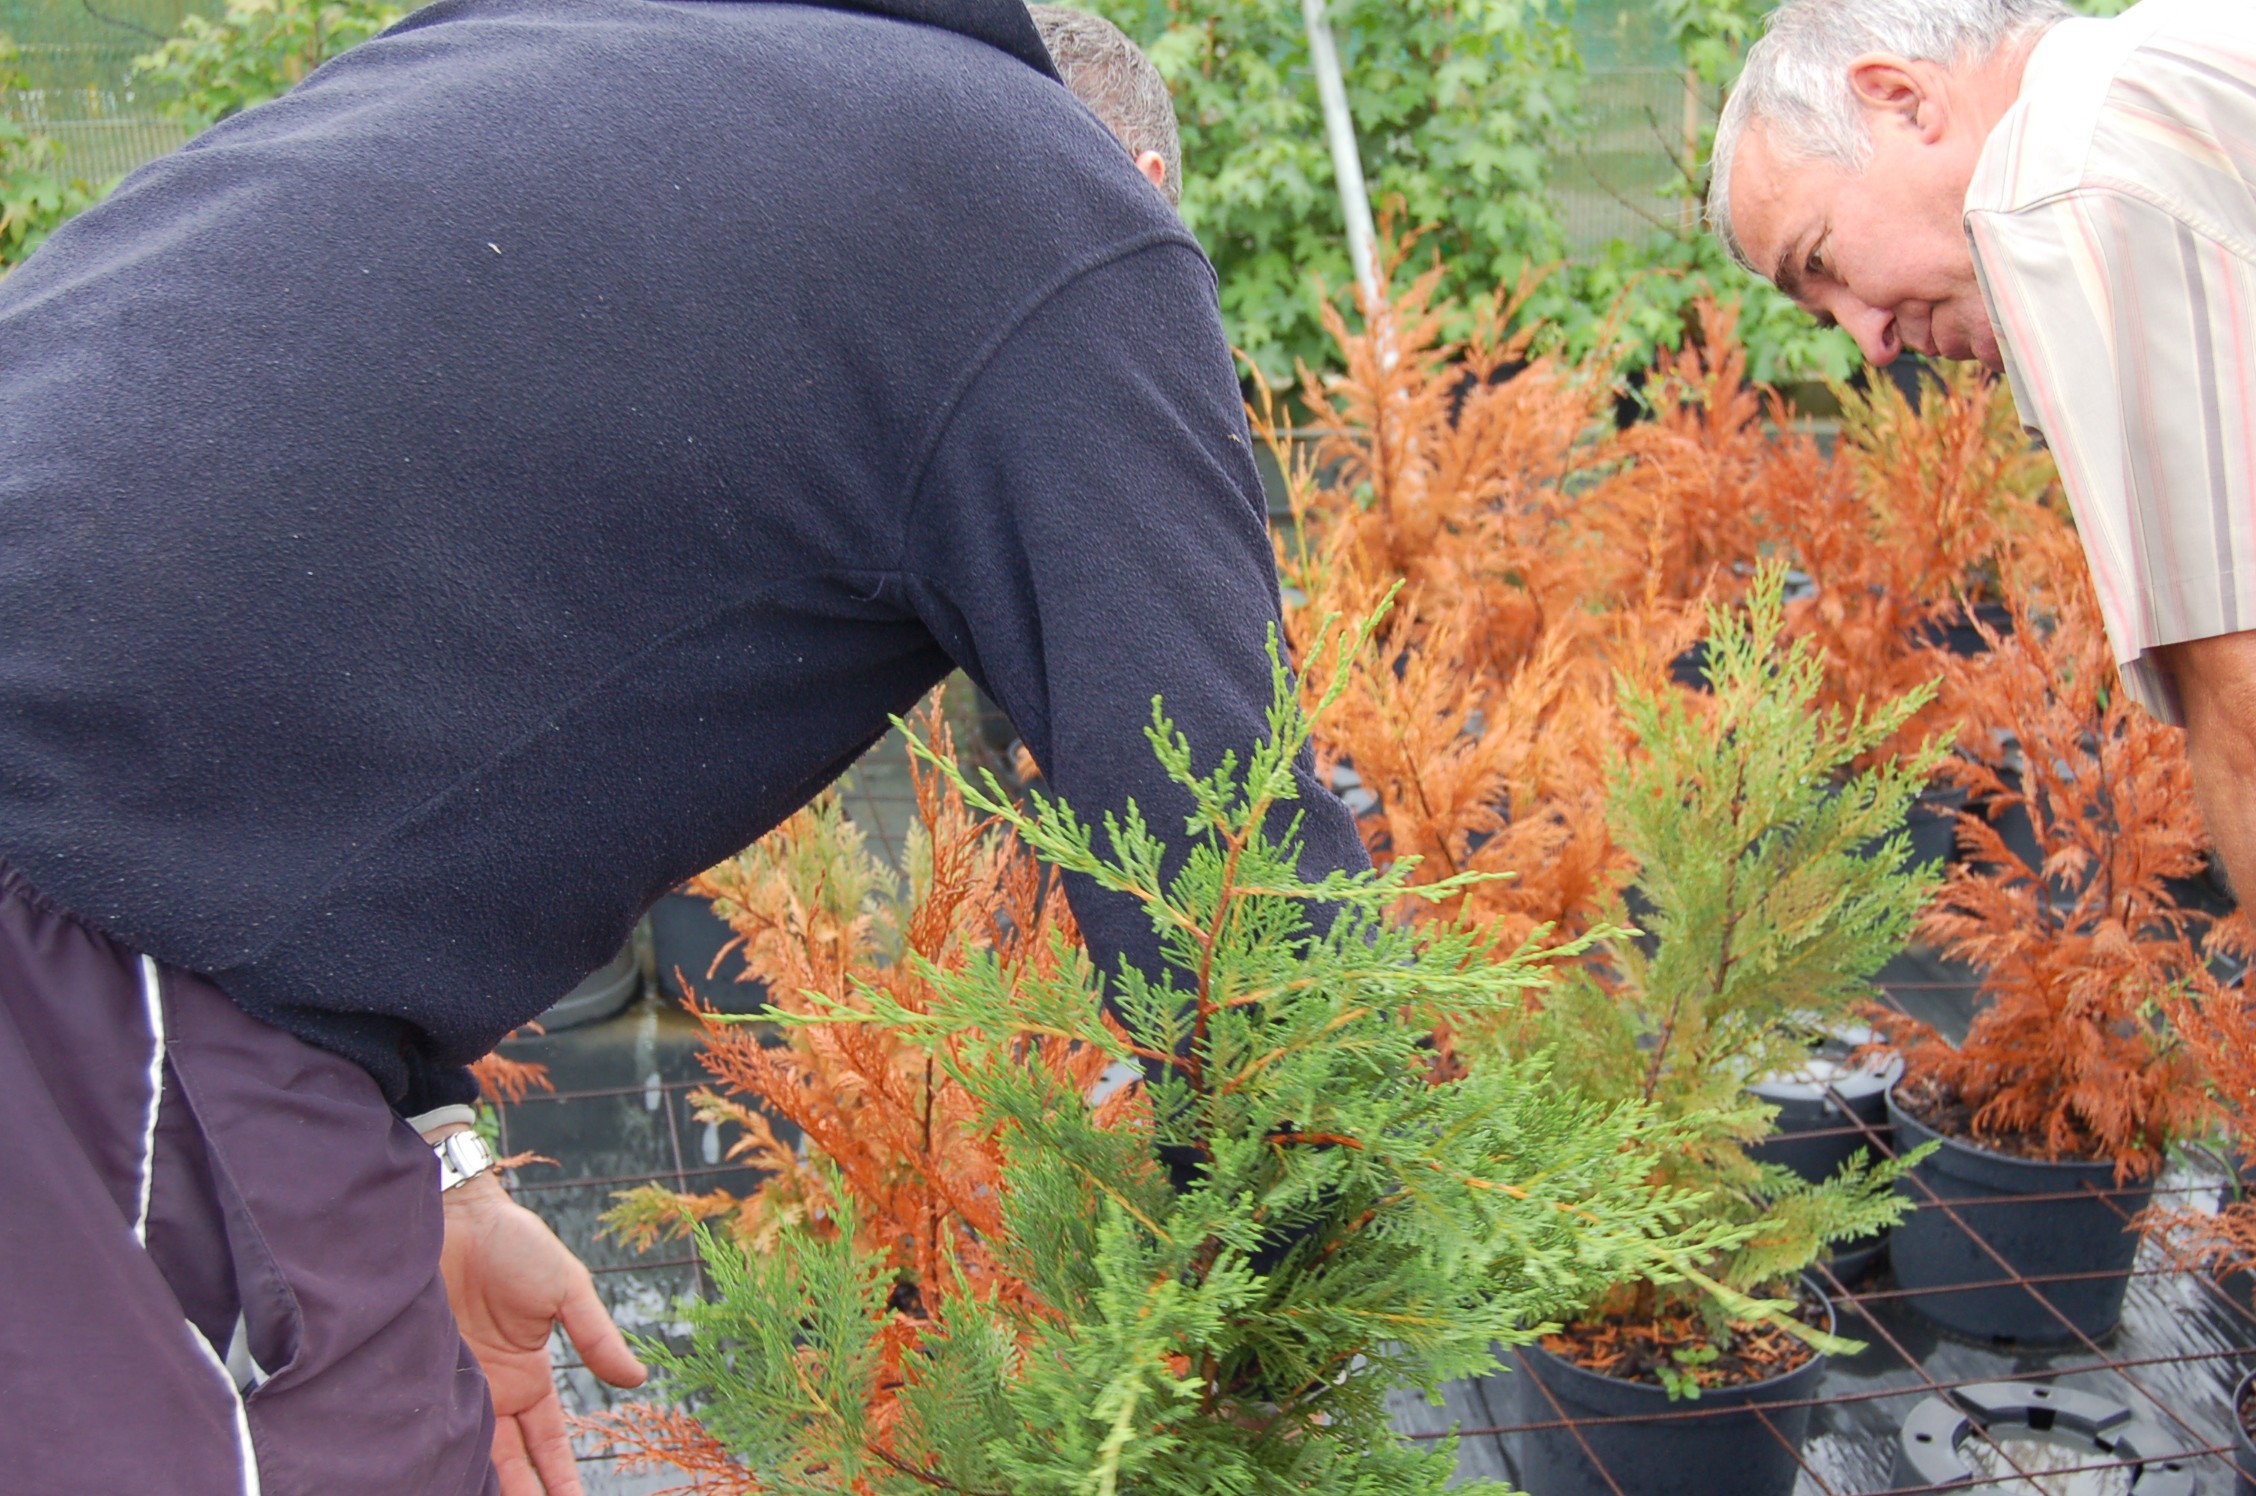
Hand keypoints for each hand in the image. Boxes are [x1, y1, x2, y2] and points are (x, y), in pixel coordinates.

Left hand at [439, 1167, 648, 1494]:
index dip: (564, 1481)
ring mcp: (457, 1391)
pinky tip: (451, 1482)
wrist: (452, 1217)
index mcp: (531, 1379)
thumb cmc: (514, 1245)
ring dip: (491, 1487)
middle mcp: (493, 1396)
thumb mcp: (567, 1290)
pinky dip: (444, 1461)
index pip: (550, 1446)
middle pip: (512, 1466)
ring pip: (476, 1458)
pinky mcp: (425, 1381)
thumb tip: (637, 1380)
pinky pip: (437, 1432)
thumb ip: (597, 1337)